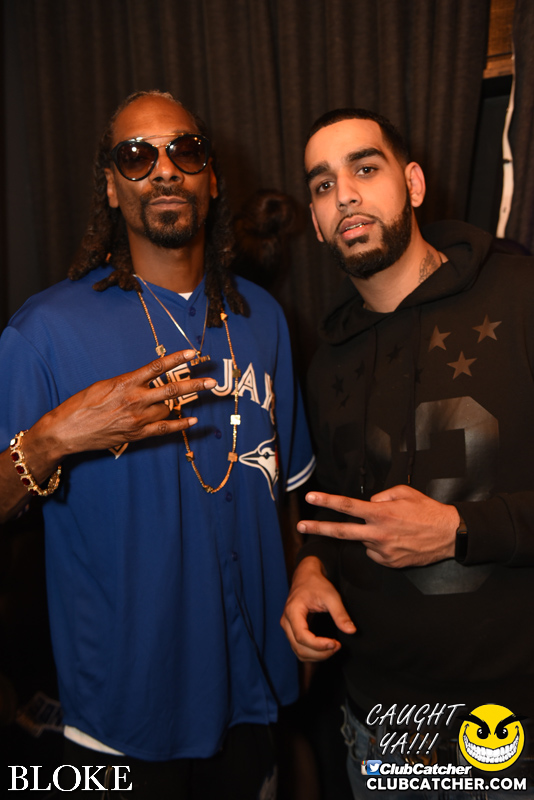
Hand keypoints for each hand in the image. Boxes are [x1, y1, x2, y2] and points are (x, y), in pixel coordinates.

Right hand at [29, 349, 215, 458]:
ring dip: (179, 403)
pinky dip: (180, 424)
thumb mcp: (104, 385)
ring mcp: (138, 418)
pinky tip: (192, 420)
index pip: (157, 367)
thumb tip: (145, 379)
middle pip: (172, 390)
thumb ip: (127, 382)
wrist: (67, 430)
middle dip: (195, 385)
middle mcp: (136, 400)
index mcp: (126, 382)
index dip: (177, 359)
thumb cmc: (82, 404)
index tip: (193, 353)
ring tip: (193, 399)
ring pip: (168, 408)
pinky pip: (164, 429)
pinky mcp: (137, 434)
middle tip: (213, 382)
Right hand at [281, 556, 355, 660]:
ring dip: (317, 656)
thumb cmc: (317, 584)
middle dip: (320, 653)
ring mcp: (288, 628)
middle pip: (299, 648)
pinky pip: (299, 649)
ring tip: (333, 647)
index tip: (335, 643)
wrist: (306, 577)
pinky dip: (313, 653)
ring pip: (299, 652)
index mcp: (293, 611)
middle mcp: (286, 622)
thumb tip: (351, 631)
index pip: (302, 637)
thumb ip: (340, 614)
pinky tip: (326, 648)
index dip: (319, 645)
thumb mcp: (331, 596)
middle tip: (337, 646)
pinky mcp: (292, 631)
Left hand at [297, 485, 458, 567]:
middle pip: (341, 532)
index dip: (327, 502)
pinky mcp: (389, 564)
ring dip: (370, 534)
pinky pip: (376, 553)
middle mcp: (379, 534)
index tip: (310, 498)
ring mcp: (383, 552)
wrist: (450, 535)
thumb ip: (382, 496)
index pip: (348, 507)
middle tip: (300, 527)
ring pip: (364, 541)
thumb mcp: (404, 492)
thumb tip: (368, 503)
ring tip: (394, 529)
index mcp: (381, 514)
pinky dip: (380, 546)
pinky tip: (397, 541)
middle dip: (318, 529)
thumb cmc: (427, 510)